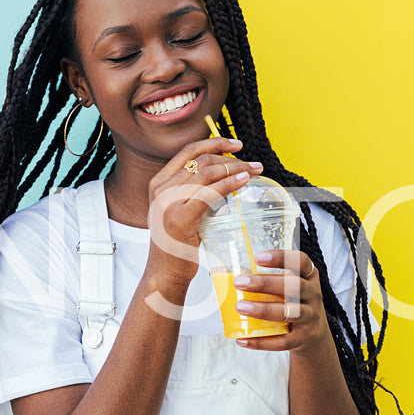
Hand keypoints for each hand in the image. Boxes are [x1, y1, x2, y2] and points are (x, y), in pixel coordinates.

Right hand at [144, 137, 263, 286]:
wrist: (164, 272)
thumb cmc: (177, 243)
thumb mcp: (179, 209)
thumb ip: (194, 191)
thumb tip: (226, 175)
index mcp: (159, 182)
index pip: (188, 151)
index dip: (214, 142)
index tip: (236, 145)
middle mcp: (160, 188)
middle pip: (201, 159)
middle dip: (230, 157)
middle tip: (253, 164)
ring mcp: (168, 203)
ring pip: (207, 172)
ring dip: (235, 168)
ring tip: (254, 172)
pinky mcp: (180, 218)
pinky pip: (209, 192)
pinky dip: (229, 184)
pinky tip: (244, 182)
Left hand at [229, 249, 329, 352]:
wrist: (312, 333)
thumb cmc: (292, 302)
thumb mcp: (289, 286)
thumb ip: (268, 279)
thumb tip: (224, 273)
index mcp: (308, 276)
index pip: (300, 261)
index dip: (281, 258)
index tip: (257, 258)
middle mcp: (313, 295)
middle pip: (293, 286)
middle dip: (265, 283)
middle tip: (239, 282)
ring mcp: (310, 317)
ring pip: (290, 313)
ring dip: (263, 310)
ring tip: (240, 307)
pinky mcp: (304, 338)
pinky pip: (283, 342)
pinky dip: (262, 342)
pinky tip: (243, 339)